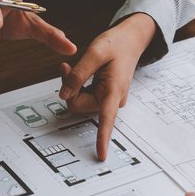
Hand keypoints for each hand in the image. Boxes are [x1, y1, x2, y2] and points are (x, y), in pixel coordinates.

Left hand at [59, 13, 155, 159]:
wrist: (130, 40)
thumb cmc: (116, 44)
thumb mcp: (94, 53)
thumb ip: (78, 75)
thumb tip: (64, 95)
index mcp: (114, 90)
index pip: (107, 119)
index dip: (102, 138)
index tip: (101, 155)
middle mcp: (112, 99)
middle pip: (79, 105)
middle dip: (69, 89)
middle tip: (67, 68)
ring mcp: (108, 99)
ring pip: (79, 102)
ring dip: (72, 87)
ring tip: (74, 67)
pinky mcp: (103, 97)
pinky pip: (83, 97)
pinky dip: (77, 86)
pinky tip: (81, 72)